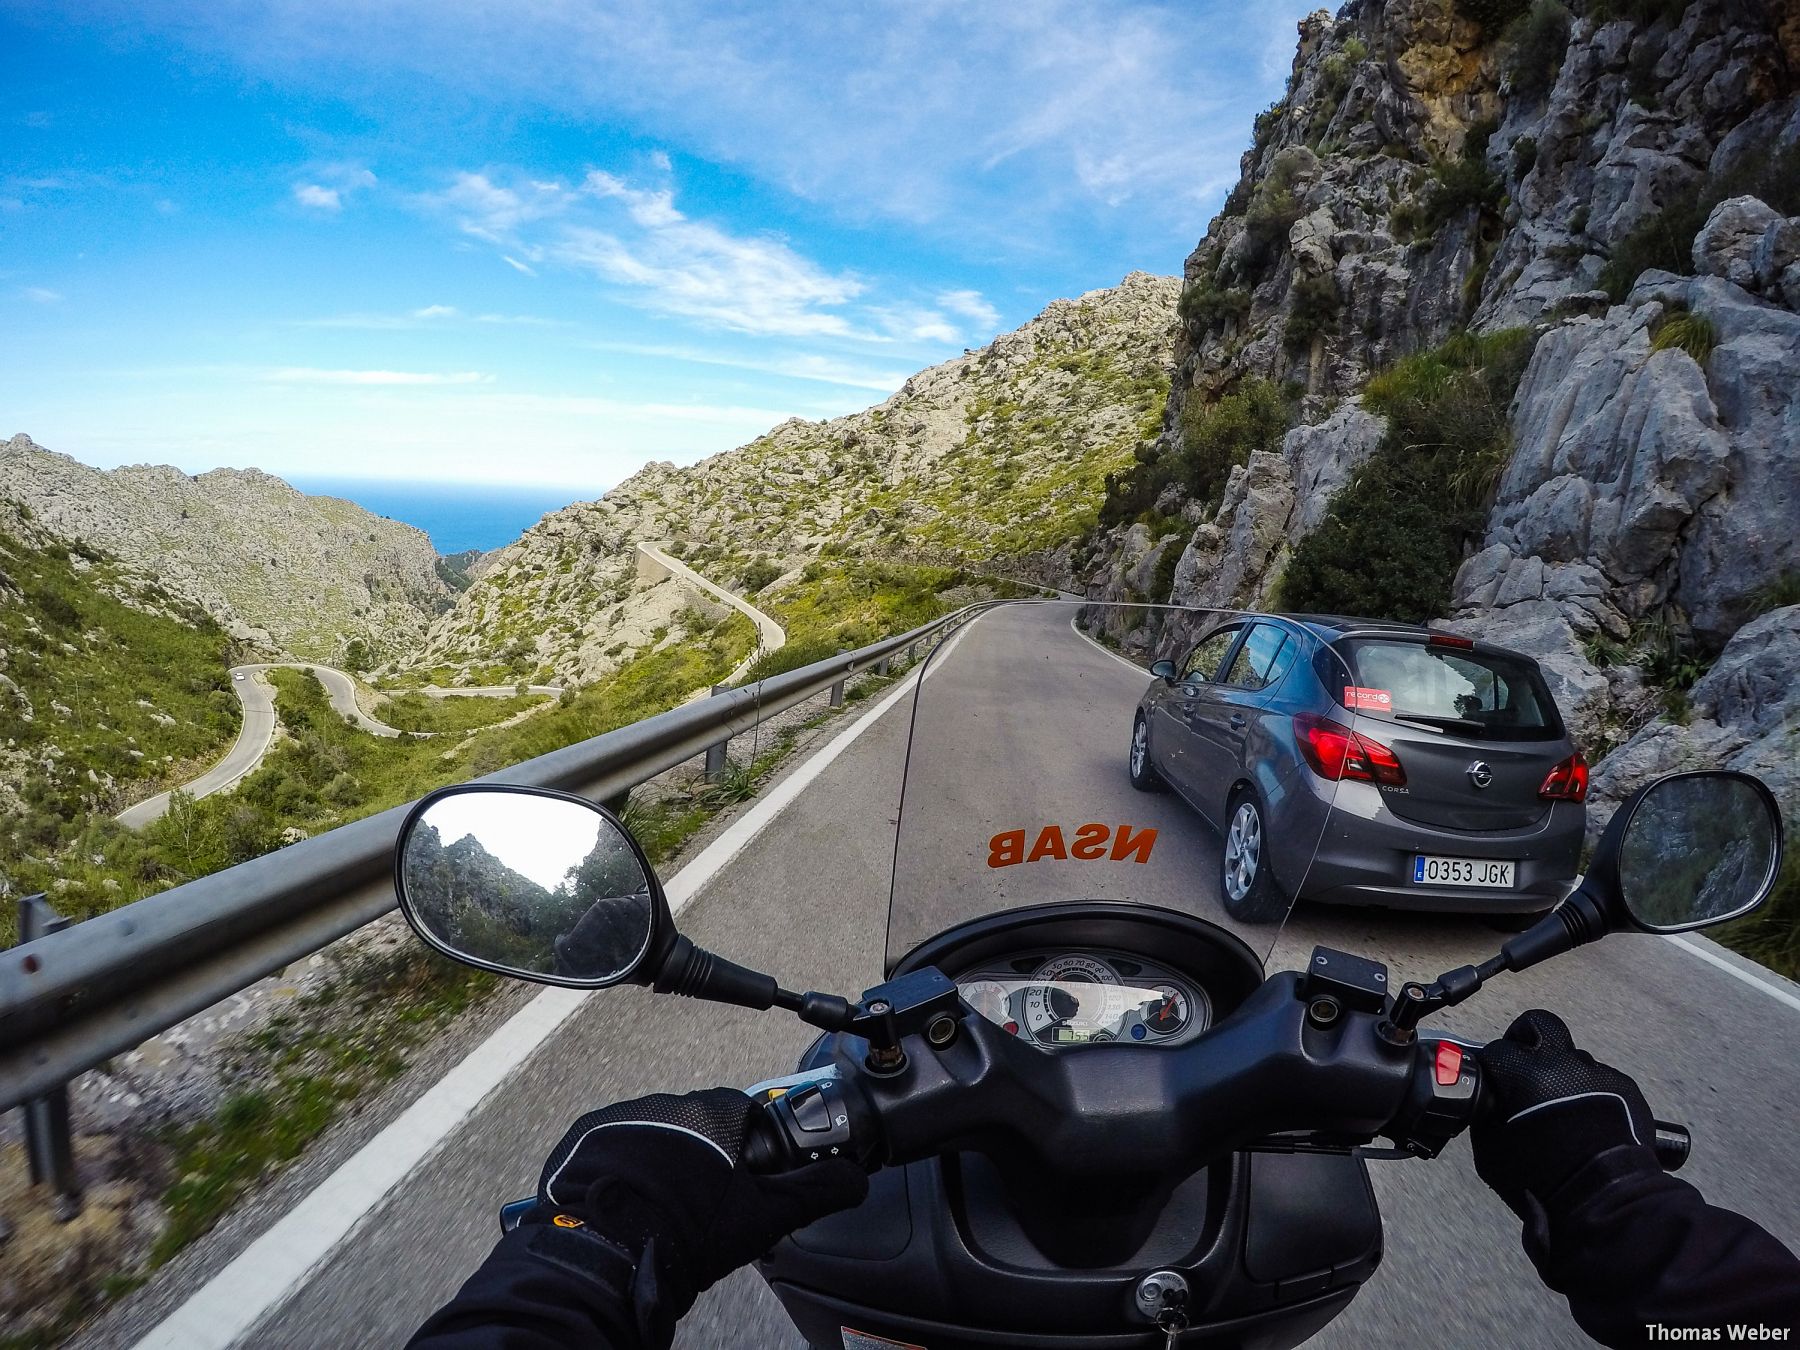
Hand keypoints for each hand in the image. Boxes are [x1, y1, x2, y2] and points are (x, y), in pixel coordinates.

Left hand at [531, 1087, 866, 1316]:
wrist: (613, 1253)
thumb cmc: (692, 1230)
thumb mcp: (768, 1216)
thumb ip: (818, 1191)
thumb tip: (856, 1178)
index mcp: (718, 1110)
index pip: (747, 1117)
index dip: (749, 1153)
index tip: (741, 1184)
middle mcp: (670, 1100)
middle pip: (701, 1125)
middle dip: (705, 1157)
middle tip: (704, 1204)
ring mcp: (623, 1115)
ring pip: (658, 1135)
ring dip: (664, 1162)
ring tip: (666, 1209)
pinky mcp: (588, 1136)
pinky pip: (617, 1147)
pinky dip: (626, 1171)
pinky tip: (634, 1205)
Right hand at [1473, 1009, 1655, 1219]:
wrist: (1604, 1198)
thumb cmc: (1540, 1177)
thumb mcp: (1491, 1152)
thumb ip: (1487, 1117)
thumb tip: (1492, 1104)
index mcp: (1524, 1073)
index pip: (1497, 1048)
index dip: (1493, 1065)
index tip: (1494, 1081)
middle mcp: (1562, 1063)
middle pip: (1541, 1024)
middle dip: (1528, 1038)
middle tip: (1526, 1064)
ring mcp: (1599, 1073)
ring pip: (1575, 1058)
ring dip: (1565, 1075)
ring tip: (1567, 1110)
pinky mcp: (1627, 1089)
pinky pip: (1603, 1081)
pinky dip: (1593, 1096)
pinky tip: (1592, 1123)